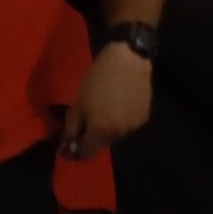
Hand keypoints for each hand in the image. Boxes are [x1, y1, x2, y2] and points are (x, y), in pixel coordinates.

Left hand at [62, 42, 154, 157]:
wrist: (130, 60)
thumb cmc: (99, 77)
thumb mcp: (79, 102)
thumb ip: (72, 127)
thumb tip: (68, 145)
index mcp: (101, 131)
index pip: (87, 153)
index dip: (76, 150)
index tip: (70, 141)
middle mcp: (119, 134)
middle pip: (102, 144)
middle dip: (92, 136)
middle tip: (86, 119)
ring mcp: (134, 126)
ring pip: (115, 135)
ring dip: (108, 128)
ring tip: (104, 109)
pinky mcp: (144, 116)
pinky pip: (127, 125)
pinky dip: (121, 119)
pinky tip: (118, 104)